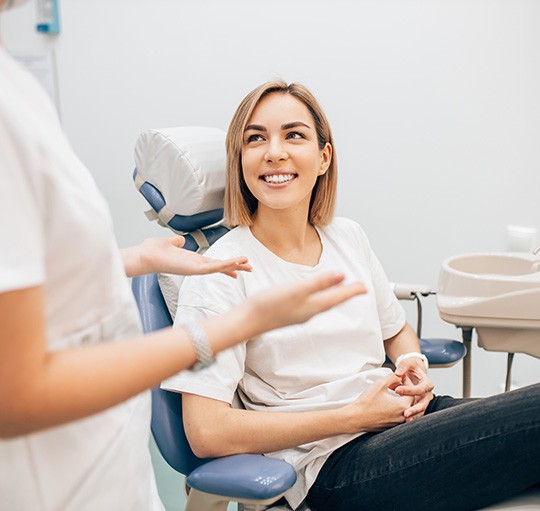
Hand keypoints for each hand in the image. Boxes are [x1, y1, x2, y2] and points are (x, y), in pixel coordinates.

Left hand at [125, 236, 251, 277]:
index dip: (226, 264)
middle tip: (250, 268)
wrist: (144, 256)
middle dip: (235, 267)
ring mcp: (195, 269)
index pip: (213, 262)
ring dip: (234, 265)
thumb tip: (180, 240)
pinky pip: (212, 268)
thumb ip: (176, 242)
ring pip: (219, 267)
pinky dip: (224, 265)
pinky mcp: (193, 269)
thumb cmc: (153, 251)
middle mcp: (195, 266)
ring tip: (248, 264)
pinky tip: (234, 263)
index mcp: (192, 260)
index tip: (238, 266)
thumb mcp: (169, 243)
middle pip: (220, 266)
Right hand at [248, 272, 366, 333]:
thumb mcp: (297, 290)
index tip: (366, 287)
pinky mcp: (289, 312)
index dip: (352, 291)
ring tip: (340, 290)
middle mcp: (309, 312)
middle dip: (346, 294)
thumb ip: (319, 283)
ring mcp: (299, 314)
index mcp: (313, 306)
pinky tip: (315, 296)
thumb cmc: (269, 305)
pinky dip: (320, 298)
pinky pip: (312, 304)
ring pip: (323, 303)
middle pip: (333, 301)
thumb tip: (342, 275)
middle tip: (359, 288)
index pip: (338, 297)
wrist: (247, 321)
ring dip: (334, 296)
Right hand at [343, 373, 413, 432]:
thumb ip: (392, 377)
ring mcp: (397, 422)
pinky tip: (388, 401)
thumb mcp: (380, 384)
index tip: (399, 377)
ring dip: (401, 398)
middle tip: (396, 383)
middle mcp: (403, 416)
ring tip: (392, 391)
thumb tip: (399, 375)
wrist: (356, 418)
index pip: (412, 391)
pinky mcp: (392, 426)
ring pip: (406, 408)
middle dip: (405, 390)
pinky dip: (397, 406)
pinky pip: (400, 414)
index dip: (407, 382)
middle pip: (411, 400)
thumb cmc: (367, 402)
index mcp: (403, 405)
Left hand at [393, 359, 433, 420]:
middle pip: (424, 403)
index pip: (420, 388)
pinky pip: (417, 414)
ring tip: (406, 420)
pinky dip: (413, 417)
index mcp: (427, 383)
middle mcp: (428, 394)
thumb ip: (403, 366)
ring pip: (421, 411)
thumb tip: (398, 373)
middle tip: (405, 413)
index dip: (409, 390)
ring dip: (414, 416)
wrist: (413, 373)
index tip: (397, 390)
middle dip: (415, 408)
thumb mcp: (408, 363)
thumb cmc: (410, 368)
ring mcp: (424, 401)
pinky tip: (405, 422)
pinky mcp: (419, 406)